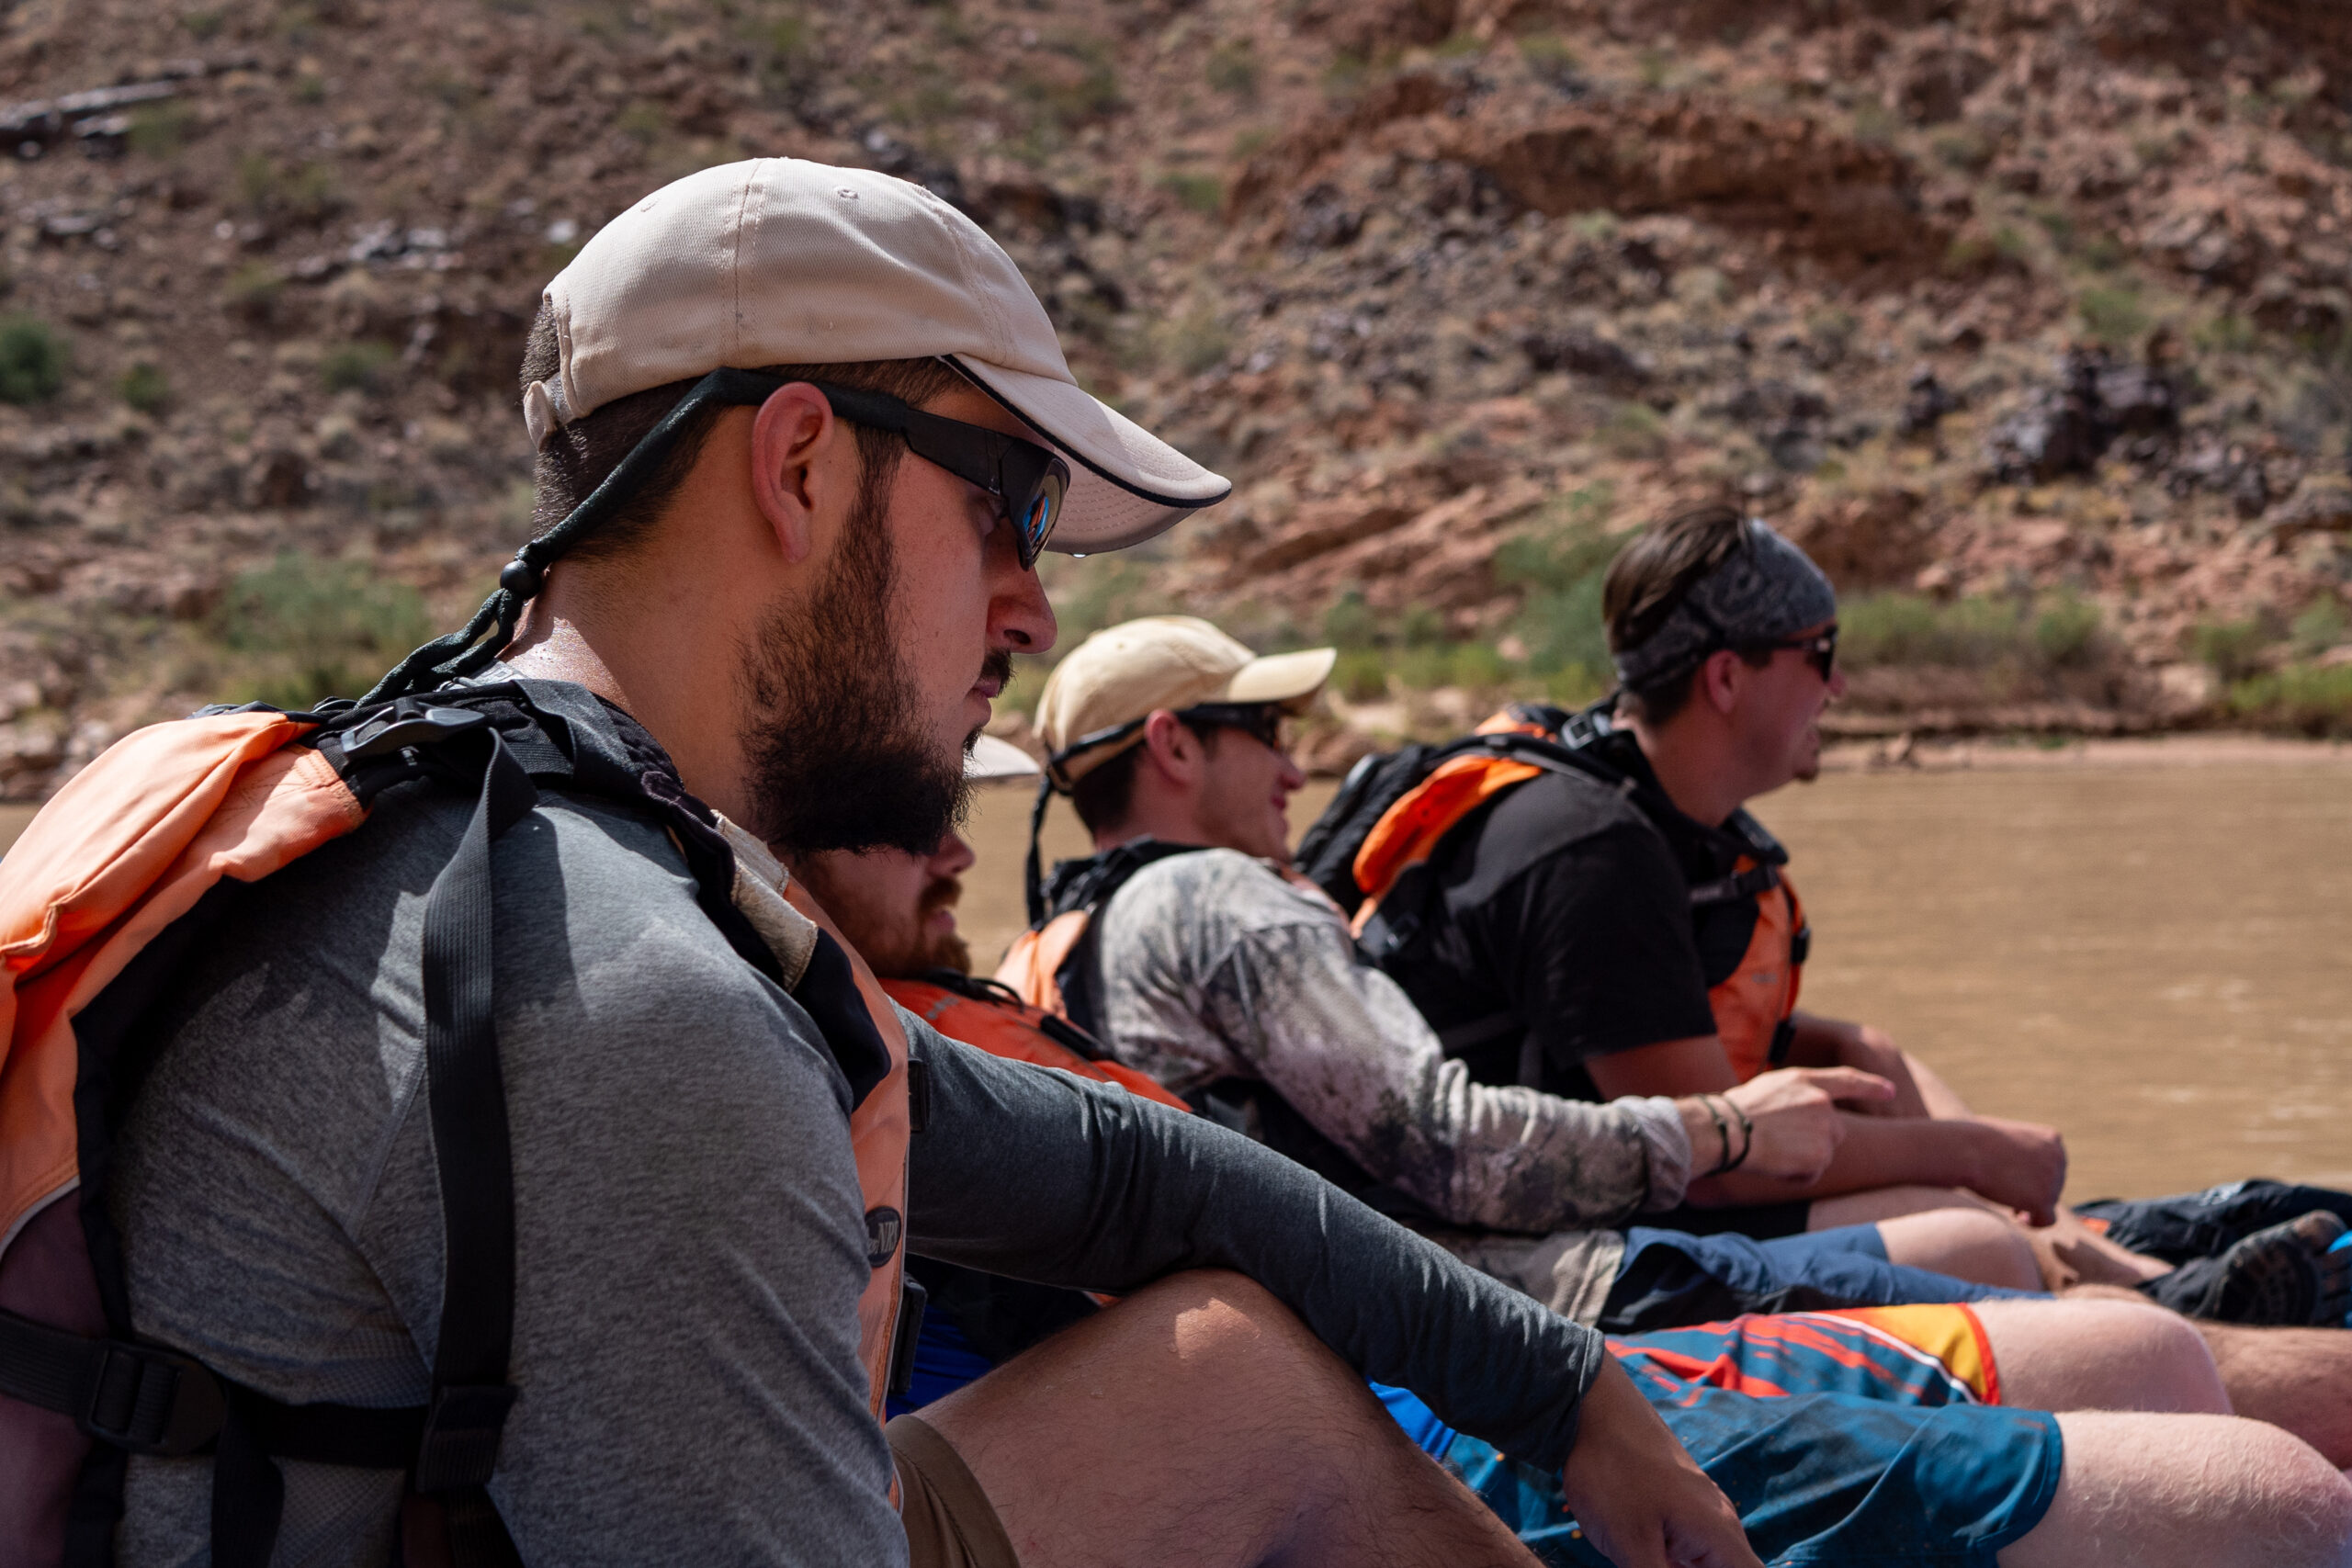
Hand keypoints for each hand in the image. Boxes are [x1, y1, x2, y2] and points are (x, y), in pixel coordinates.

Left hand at [1560, 1356, 1761, 1567]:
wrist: (1590, 1410)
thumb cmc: (1613, 1471)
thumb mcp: (1630, 1543)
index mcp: (1720, 1537)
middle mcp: (1718, 1526)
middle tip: (1652, 1560)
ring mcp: (1696, 1515)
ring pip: (1705, 1565)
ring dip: (1681, 1567)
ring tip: (1646, 1554)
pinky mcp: (1672, 1510)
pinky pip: (1685, 1551)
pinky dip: (1670, 1563)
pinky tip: (1644, 1557)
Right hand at [1717, 1067, 1893, 1182]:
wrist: (1729, 1130)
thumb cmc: (1737, 1110)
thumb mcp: (1769, 1087)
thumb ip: (1797, 1095)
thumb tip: (1814, 1110)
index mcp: (1806, 1081)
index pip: (1847, 1081)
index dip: (1871, 1085)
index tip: (1891, 1090)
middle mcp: (1821, 1103)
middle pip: (1834, 1130)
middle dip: (1815, 1140)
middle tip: (1779, 1140)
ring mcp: (1824, 1130)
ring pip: (1823, 1153)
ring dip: (1802, 1159)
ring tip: (1772, 1150)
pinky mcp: (1821, 1156)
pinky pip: (1812, 1173)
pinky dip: (1796, 1175)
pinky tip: (1775, 1164)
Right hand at [1961, 1116, 2067, 1225]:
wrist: (1966, 1149)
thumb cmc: (1975, 1140)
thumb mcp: (2007, 1137)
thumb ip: (2023, 1151)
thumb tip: (2023, 1174)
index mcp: (2052, 1139)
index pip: (2053, 1165)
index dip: (2035, 1174)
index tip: (2014, 1176)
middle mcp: (2059, 1158)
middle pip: (2054, 1185)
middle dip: (2031, 1191)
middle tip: (2006, 1191)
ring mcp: (2054, 1179)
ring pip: (2049, 1202)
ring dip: (2029, 1205)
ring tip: (2006, 1200)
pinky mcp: (2045, 1199)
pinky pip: (2048, 1220)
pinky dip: (2036, 1222)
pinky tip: (2019, 1219)